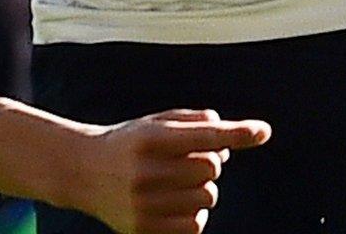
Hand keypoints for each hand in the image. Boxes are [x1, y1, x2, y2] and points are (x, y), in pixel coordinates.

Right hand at [74, 108, 271, 233]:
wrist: (83, 171)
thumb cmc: (133, 143)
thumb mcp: (159, 122)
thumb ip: (199, 122)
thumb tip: (239, 136)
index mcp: (150, 139)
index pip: (204, 136)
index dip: (236, 133)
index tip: (263, 131)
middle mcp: (144, 172)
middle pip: (211, 168)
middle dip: (209, 162)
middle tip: (186, 160)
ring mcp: (142, 205)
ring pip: (207, 198)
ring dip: (202, 189)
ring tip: (177, 183)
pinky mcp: (142, 230)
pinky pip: (196, 225)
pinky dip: (195, 215)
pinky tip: (177, 204)